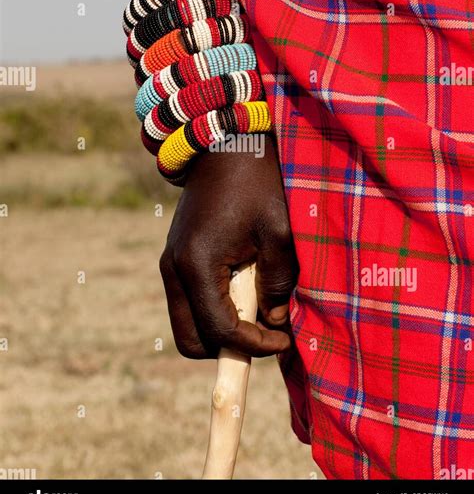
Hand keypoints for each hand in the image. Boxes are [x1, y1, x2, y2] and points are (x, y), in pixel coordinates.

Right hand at [159, 134, 298, 358]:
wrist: (225, 145)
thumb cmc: (256, 183)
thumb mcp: (278, 231)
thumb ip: (277, 282)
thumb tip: (274, 320)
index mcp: (197, 264)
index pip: (219, 331)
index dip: (254, 346)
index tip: (284, 340)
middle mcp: (174, 269)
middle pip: (191, 342)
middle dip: (229, 347)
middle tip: (265, 330)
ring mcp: (170, 264)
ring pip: (187, 324)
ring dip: (220, 330)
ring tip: (257, 306)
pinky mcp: (175, 258)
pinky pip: (189, 303)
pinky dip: (214, 310)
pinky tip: (244, 286)